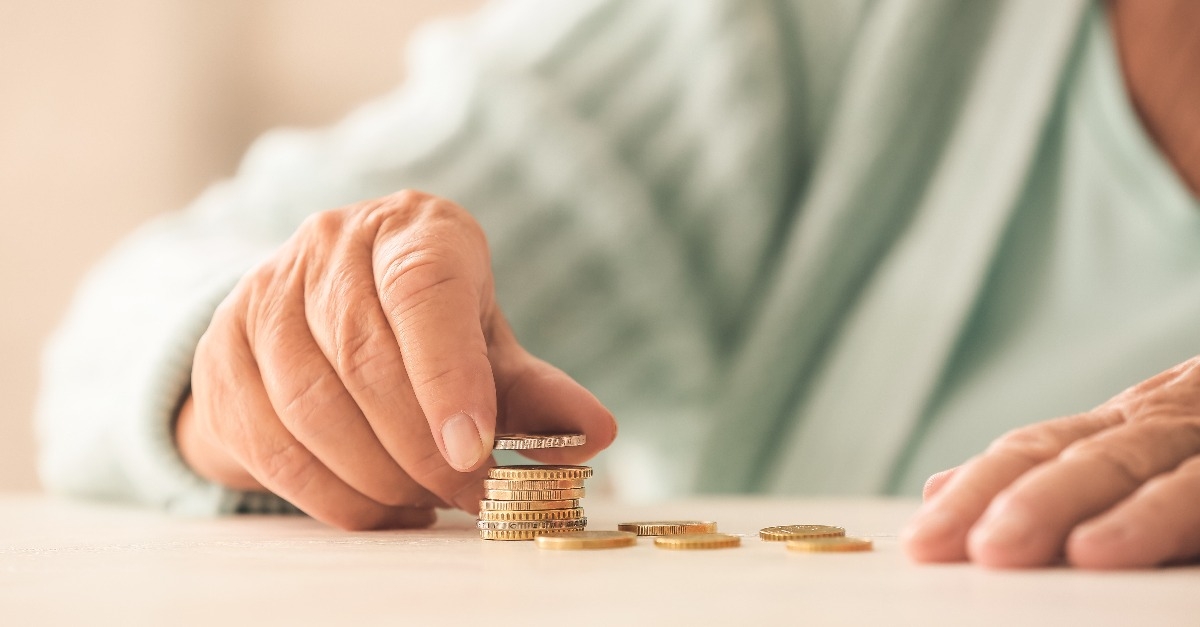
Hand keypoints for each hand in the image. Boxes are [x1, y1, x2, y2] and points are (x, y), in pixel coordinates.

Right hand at [175, 190, 616, 529]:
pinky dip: (330, 495)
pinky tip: (379, 509)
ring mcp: (266, 293)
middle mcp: (333, 244)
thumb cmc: (429, 332)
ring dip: (377, 477)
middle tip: (468, 496)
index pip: (422, 290)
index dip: (448, 376)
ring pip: (311, 405)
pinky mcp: (223, 351)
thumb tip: (596, 432)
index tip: (475, 450)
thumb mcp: (488, 349)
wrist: (327, 316)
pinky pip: (269, 443)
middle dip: (421, 449)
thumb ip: (536, 392)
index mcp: (414, 230)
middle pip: (365, 356)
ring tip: (427, 504)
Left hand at [902, 356, 1199, 568]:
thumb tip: (939, 490)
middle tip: (985, 550)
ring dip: (1132, 515)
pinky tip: (1148, 556)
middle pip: (1096, 459)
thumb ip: (1042, 469)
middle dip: (1038, 503)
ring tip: (1085, 554)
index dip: (978, 492)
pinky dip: (1184, 519)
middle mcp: (1171, 424)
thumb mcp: (1122, 447)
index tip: (924, 541)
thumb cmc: (1194, 446)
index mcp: (1122, 427)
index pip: (1036, 451)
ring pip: (1175, 475)